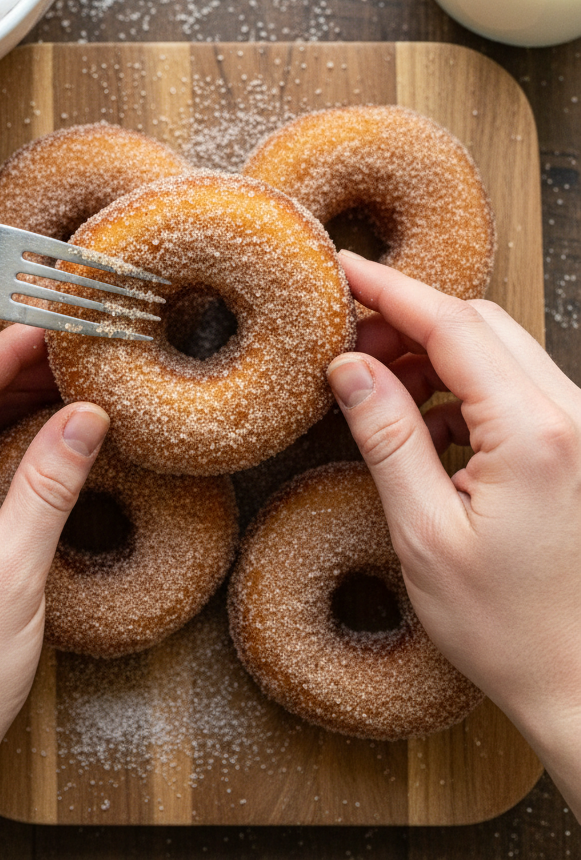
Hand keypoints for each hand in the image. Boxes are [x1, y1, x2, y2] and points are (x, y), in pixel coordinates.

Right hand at [327, 251, 580, 819]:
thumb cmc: (509, 629)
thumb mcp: (424, 535)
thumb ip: (387, 438)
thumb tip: (349, 367)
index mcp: (534, 432)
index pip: (452, 325)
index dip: (388, 289)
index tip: (341, 268)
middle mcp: (571, 416)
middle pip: (481, 324)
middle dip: (408, 320)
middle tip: (347, 344)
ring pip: (500, 350)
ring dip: (435, 355)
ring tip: (379, 389)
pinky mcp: (578, 447)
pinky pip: (516, 387)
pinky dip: (464, 388)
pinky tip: (425, 425)